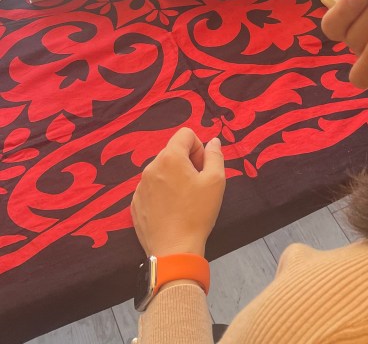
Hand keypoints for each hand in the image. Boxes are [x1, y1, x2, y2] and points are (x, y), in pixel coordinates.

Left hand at [131, 128, 224, 257]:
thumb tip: (212, 141)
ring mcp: (139, 186)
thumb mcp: (216, 181)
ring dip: (173, 177)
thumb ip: (215, 155)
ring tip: (183, 201)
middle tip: (195, 186)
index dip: (198, 148)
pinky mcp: (134, 204)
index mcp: (170, 157)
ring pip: (161, 170)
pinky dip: (162, 193)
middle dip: (186, 162)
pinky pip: (151, 188)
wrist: (174, 250)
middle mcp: (151, 167)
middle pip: (172, 152)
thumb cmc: (197, 213)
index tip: (202, 168)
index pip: (185, 134)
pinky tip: (170, 211)